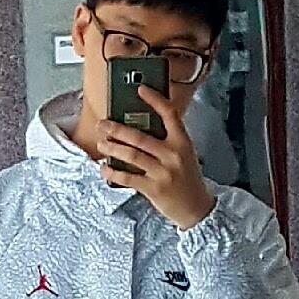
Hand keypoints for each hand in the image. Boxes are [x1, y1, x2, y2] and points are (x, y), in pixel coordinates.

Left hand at [97, 85, 215, 229]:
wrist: (196, 208)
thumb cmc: (187, 179)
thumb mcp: (184, 154)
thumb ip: (167, 141)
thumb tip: (140, 127)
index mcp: (182, 142)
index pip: (169, 114)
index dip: (155, 100)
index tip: (140, 90)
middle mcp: (173, 155)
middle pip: (140, 136)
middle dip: (117, 129)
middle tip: (103, 124)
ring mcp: (163, 172)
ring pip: (132, 155)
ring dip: (113, 148)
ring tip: (101, 143)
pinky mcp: (153, 189)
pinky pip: (128, 178)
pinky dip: (113, 172)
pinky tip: (104, 168)